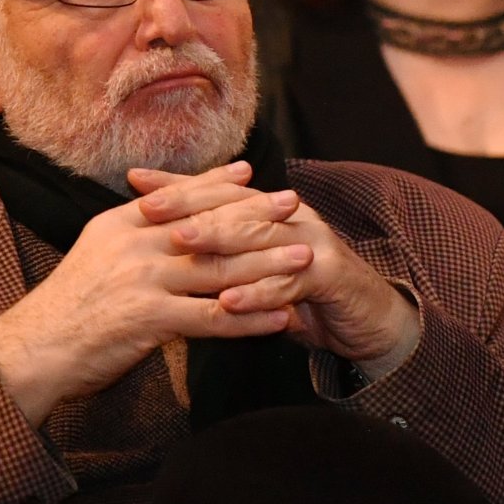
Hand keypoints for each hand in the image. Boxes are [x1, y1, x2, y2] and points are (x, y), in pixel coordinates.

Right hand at [0, 162, 311, 424]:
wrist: (33, 352)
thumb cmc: (68, 307)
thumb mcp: (95, 254)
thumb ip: (132, 233)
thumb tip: (164, 214)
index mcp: (120, 224)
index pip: (179, 197)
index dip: (219, 185)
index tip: (254, 176)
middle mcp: (134, 246)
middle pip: (208, 226)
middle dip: (256, 216)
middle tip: (295, 206)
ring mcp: (142, 281)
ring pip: (218, 269)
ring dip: (267, 264)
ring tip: (305, 258)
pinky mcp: (149, 320)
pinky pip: (213, 318)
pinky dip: (251, 318)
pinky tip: (281, 318)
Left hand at [132, 167, 422, 380]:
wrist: (368, 319)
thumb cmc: (305, 294)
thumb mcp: (258, 270)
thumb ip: (221, 255)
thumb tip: (165, 239)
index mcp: (271, 211)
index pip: (220, 190)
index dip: (179, 186)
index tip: (135, 184)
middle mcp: (292, 218)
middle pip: (236, 204)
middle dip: (190, 204)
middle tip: (147, 208)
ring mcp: (313, 244)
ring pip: (260, 236)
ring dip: (219, 239)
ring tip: (179, 243)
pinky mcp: (331, 276)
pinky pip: (288, 282)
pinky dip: (258, 293)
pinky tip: (227, 302)